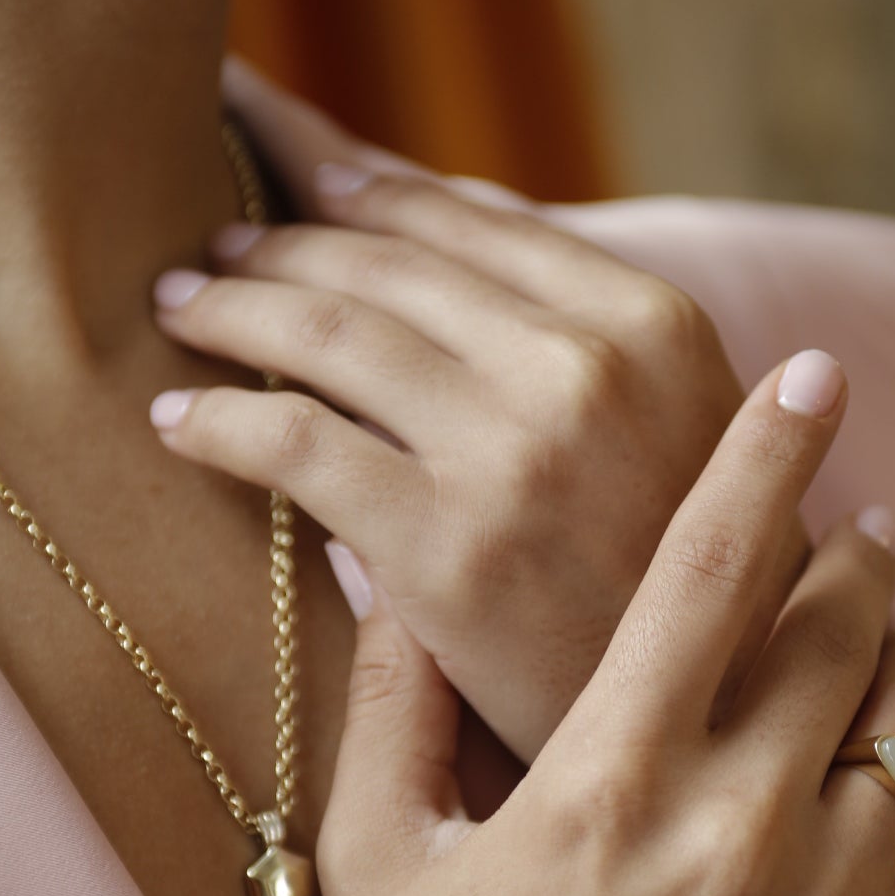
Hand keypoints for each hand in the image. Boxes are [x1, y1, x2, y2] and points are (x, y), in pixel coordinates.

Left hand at [149, 59, 809, 763]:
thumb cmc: (690, 578)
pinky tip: (174, 421)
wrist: (720, 723)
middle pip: (386, 263)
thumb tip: (458, 217)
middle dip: (279, 240)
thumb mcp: (691, 425)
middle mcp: (586, 366)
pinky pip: (293, 442)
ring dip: (231, 304)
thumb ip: (590, 329)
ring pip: (328, 331)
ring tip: (181, 304)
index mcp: (651, 323)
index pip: (469, 216)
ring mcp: (514, 450)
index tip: (294, 172)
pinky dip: (217, 418)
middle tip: (212, 246)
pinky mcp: (445, 544)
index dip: (362, 184)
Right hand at [314, 353, 894, 895]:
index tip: (813, 372)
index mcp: (606, 784)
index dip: (763, 450)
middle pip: (838, 623)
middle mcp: (734, 832)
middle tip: (849, 530)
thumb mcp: (377, 862)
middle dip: (851, 552)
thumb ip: (392, 702)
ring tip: (865, 651)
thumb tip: (401, 570)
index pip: (709, 568)